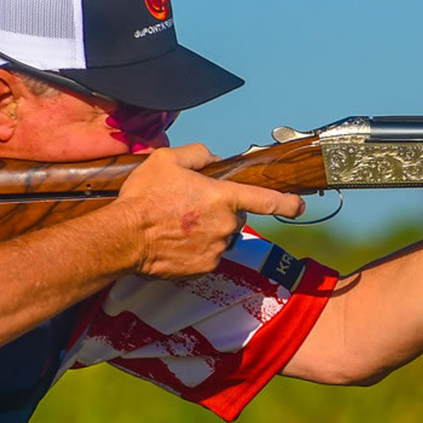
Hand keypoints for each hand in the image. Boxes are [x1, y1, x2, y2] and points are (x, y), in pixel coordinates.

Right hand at [113, 144, 305, 277]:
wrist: (123, 238)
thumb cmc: (144, 198)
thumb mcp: (168, 160)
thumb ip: (197, 154)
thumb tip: (213, 159)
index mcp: (223, 198)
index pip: (266, 200)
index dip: (287, 202)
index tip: (299, 205)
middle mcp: (226, 226)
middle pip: (237, 217)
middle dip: (222, 211)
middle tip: (192, 207)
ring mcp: (216, 250)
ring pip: (222, 237)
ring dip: (209, 231)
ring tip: (179, 225)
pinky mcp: (203, 268)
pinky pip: (208, 256)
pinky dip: (197, 250)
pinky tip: (176, 242)